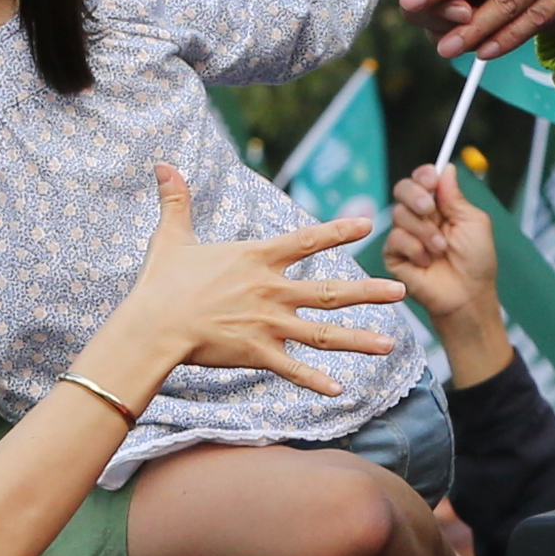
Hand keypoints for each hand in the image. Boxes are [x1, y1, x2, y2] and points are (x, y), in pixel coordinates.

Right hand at [97, 163, 411, 397]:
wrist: (152, 326)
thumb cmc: (161, 283)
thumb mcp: (171, 237)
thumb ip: (176, 201)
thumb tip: (163, 165)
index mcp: (257, 258)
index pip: (308, 240)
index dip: (338, 231)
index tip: (367, 224)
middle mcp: (271, 290)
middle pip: (330, 291)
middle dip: (368, 292)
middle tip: (402, 290)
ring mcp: (268, 324)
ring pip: (324, 334)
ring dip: (359, 340)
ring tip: (390, 345)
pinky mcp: (256, 353)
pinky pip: (292, 369)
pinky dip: (315, 381)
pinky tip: (340, 390)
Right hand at [386, 160, 514, 381]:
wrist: (467, 296)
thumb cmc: (476, 262)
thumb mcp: (473, 223)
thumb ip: (455, 196)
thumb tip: (446, 168)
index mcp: (440, 206)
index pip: (423, 179)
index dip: (424, 175)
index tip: (431, 179)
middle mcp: (420, 217)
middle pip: (403, 188)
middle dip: (416, 196)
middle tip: (430, 210)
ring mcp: (406, 235)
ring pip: (399, 214)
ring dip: (424, 232)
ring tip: (440, 250)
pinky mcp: (394, 255)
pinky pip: (395, 238)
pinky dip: (414, 249)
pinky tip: (426, 262)